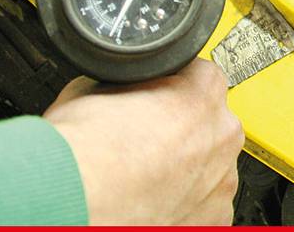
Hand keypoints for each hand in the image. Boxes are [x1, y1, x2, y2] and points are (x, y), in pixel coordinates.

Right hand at [43, 59, 242, 224]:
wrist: (71, 202)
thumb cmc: (80, 151)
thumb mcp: (95, 87)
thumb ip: (127, 83)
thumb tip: (120, 84)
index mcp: (203, 91)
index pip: (199, 77)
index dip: (169, 89)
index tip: (152, 106)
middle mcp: (221, 134)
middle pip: (209, 125)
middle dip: (181, 133)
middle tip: (144, 145)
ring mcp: (221, 182)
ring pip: (209, 169)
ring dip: (184, 172)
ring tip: (143, 179)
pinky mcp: (212, 221)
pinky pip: (204, 208)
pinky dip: (183, 207)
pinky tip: (151, 203)